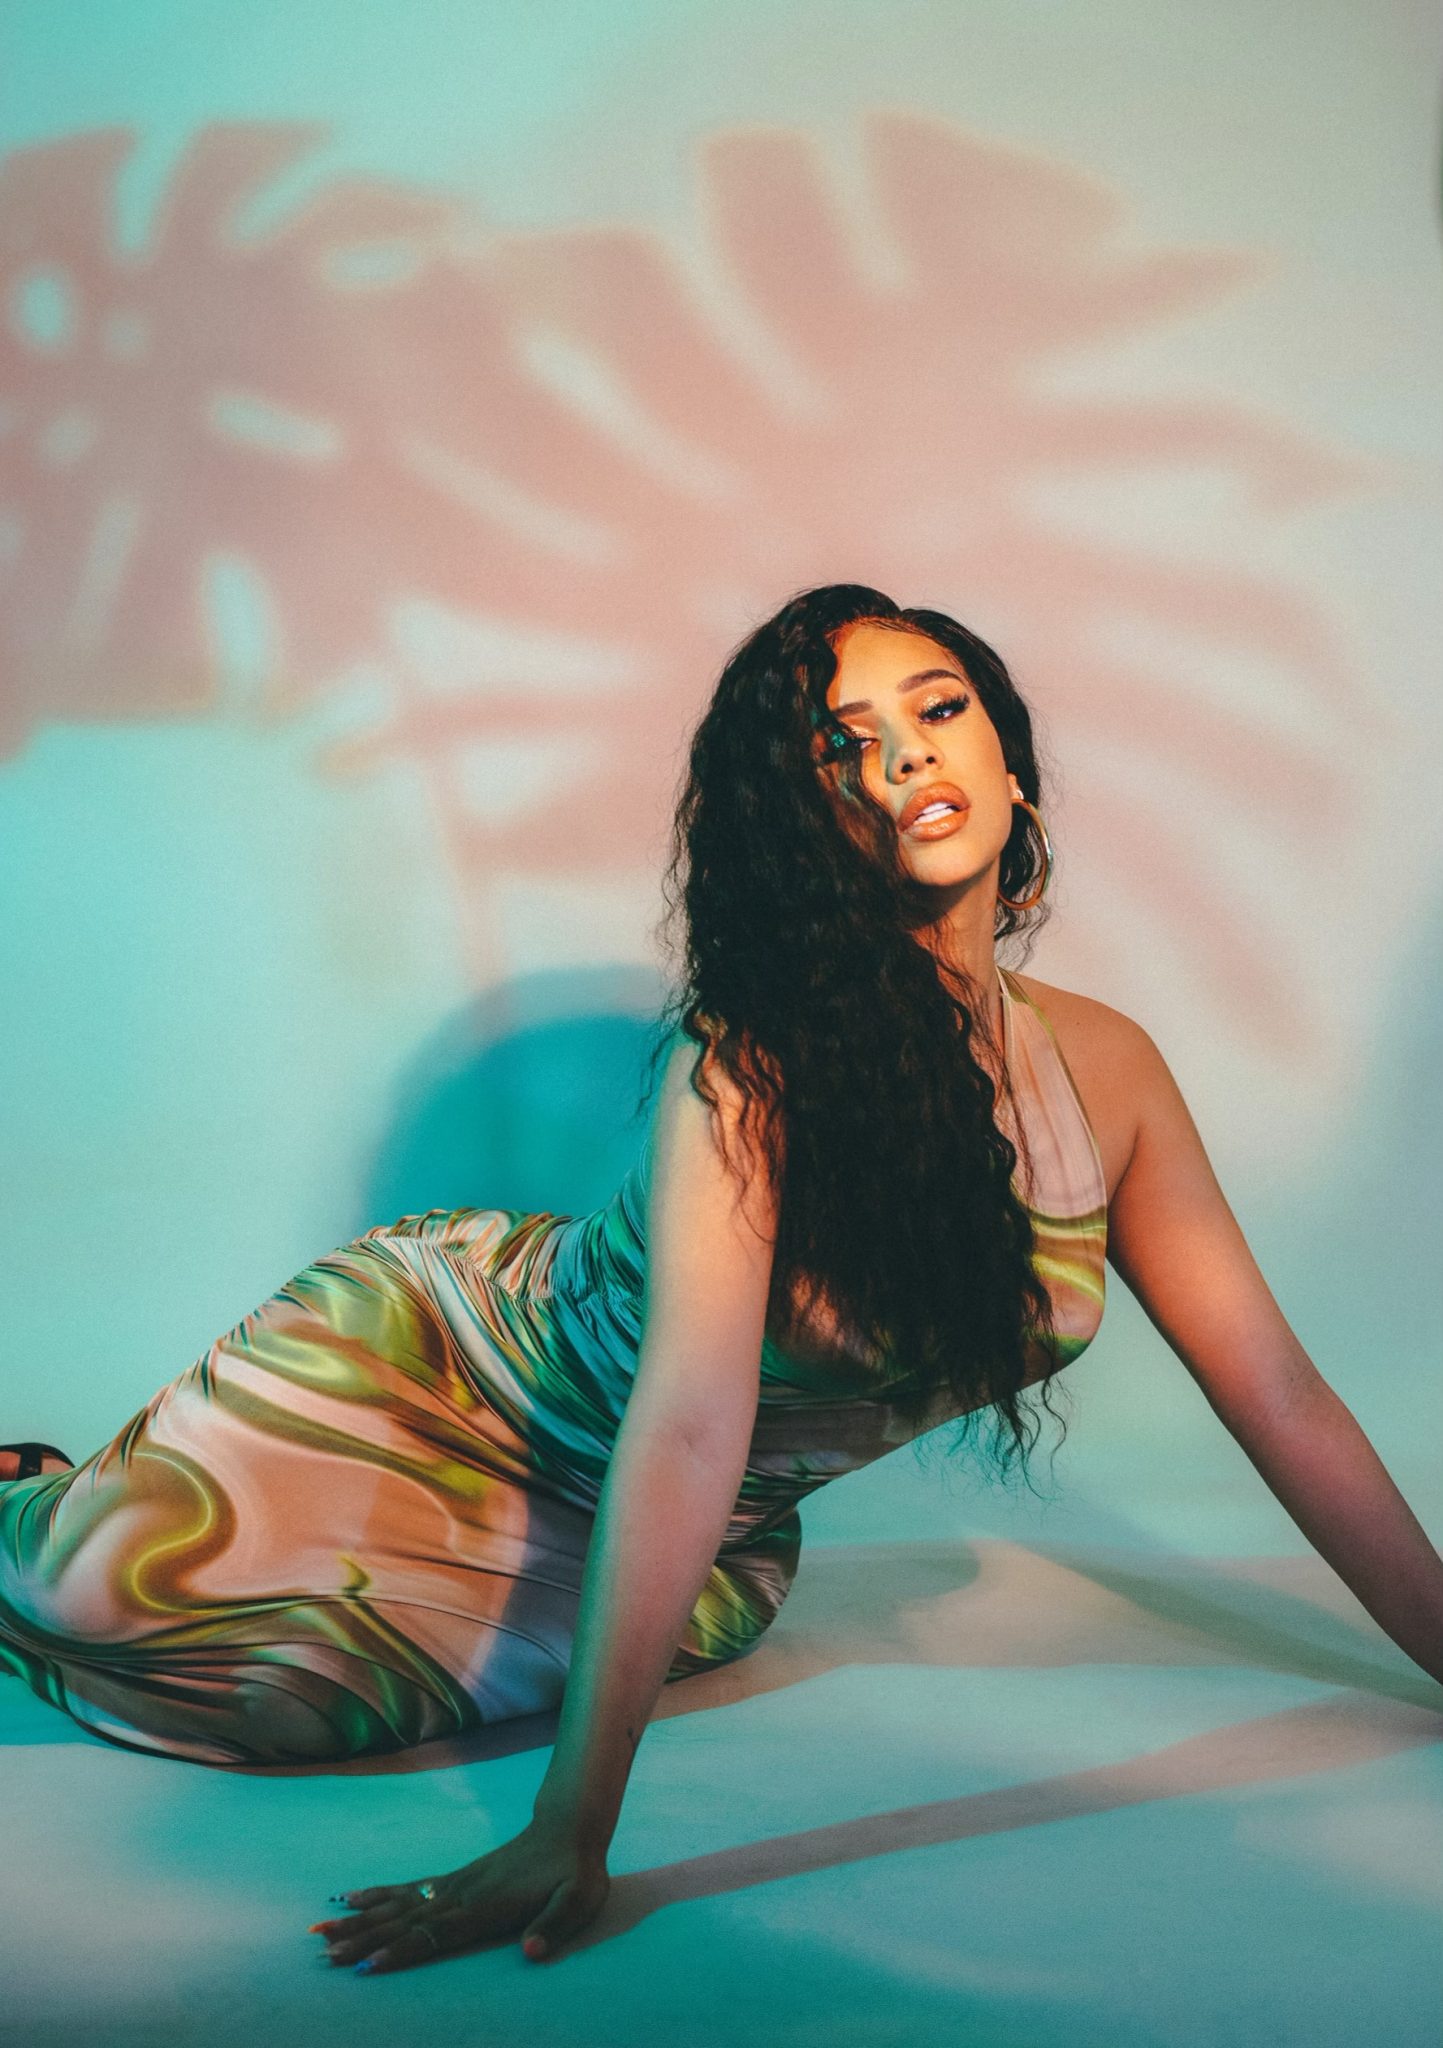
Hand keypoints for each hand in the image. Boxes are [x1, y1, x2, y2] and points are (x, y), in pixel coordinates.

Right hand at [309, 1819, 609, 1974]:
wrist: (568, 1826)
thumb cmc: (575, 1871)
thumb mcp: (578, 1900)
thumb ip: (553, 1928)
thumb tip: (530, 1953)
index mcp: (485, 1907)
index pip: (435, 1933)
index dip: (401, 1951)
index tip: (367, 1966)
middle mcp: (460, 1894)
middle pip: (403, 1920)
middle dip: (363, 1939)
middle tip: (323, 1953)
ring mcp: (454, 1883)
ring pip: (398, 1905)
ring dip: (359, 1919)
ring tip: (320, 1929)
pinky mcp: (454, 1878)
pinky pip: (408, 1887)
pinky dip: (377, 1894)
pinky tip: (351, 1895)